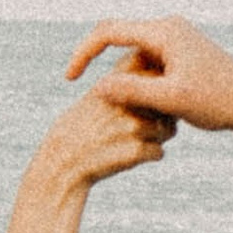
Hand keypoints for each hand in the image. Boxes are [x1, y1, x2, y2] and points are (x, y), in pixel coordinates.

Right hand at [27, 80, 174, 193]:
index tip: (142, 102)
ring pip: (169, 129)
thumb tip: (159, 73)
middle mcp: (127, 100)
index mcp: (118, 81)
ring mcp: (133, 126)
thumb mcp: (101, 93)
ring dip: (156, 137)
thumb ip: (128, 80)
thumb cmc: (85, 126)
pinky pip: (159, 152)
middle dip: (160, 114)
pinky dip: (149, 156)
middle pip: (166, 103)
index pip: (154, 75)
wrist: (62, 160)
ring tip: (131, 140)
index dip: (154, 89)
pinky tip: (128, 155)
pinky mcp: (136, 151)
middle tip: (136, 125)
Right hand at [65, 16, 232, 134]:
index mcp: (164, 32)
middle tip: (81, 88)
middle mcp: (169, 28)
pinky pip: (147, 62)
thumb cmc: (218, 102)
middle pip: (118, 37)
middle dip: (98, 63)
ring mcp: (176, 39)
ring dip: (121, 77)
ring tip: (118, 106)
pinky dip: (136, 81)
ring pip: (133, 53)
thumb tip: (99, 86)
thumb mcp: (172, 101)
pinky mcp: (182, 53)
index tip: (70, 78)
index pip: (108, 31)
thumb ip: (134, 92)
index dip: (83, 53)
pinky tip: (139, 105)